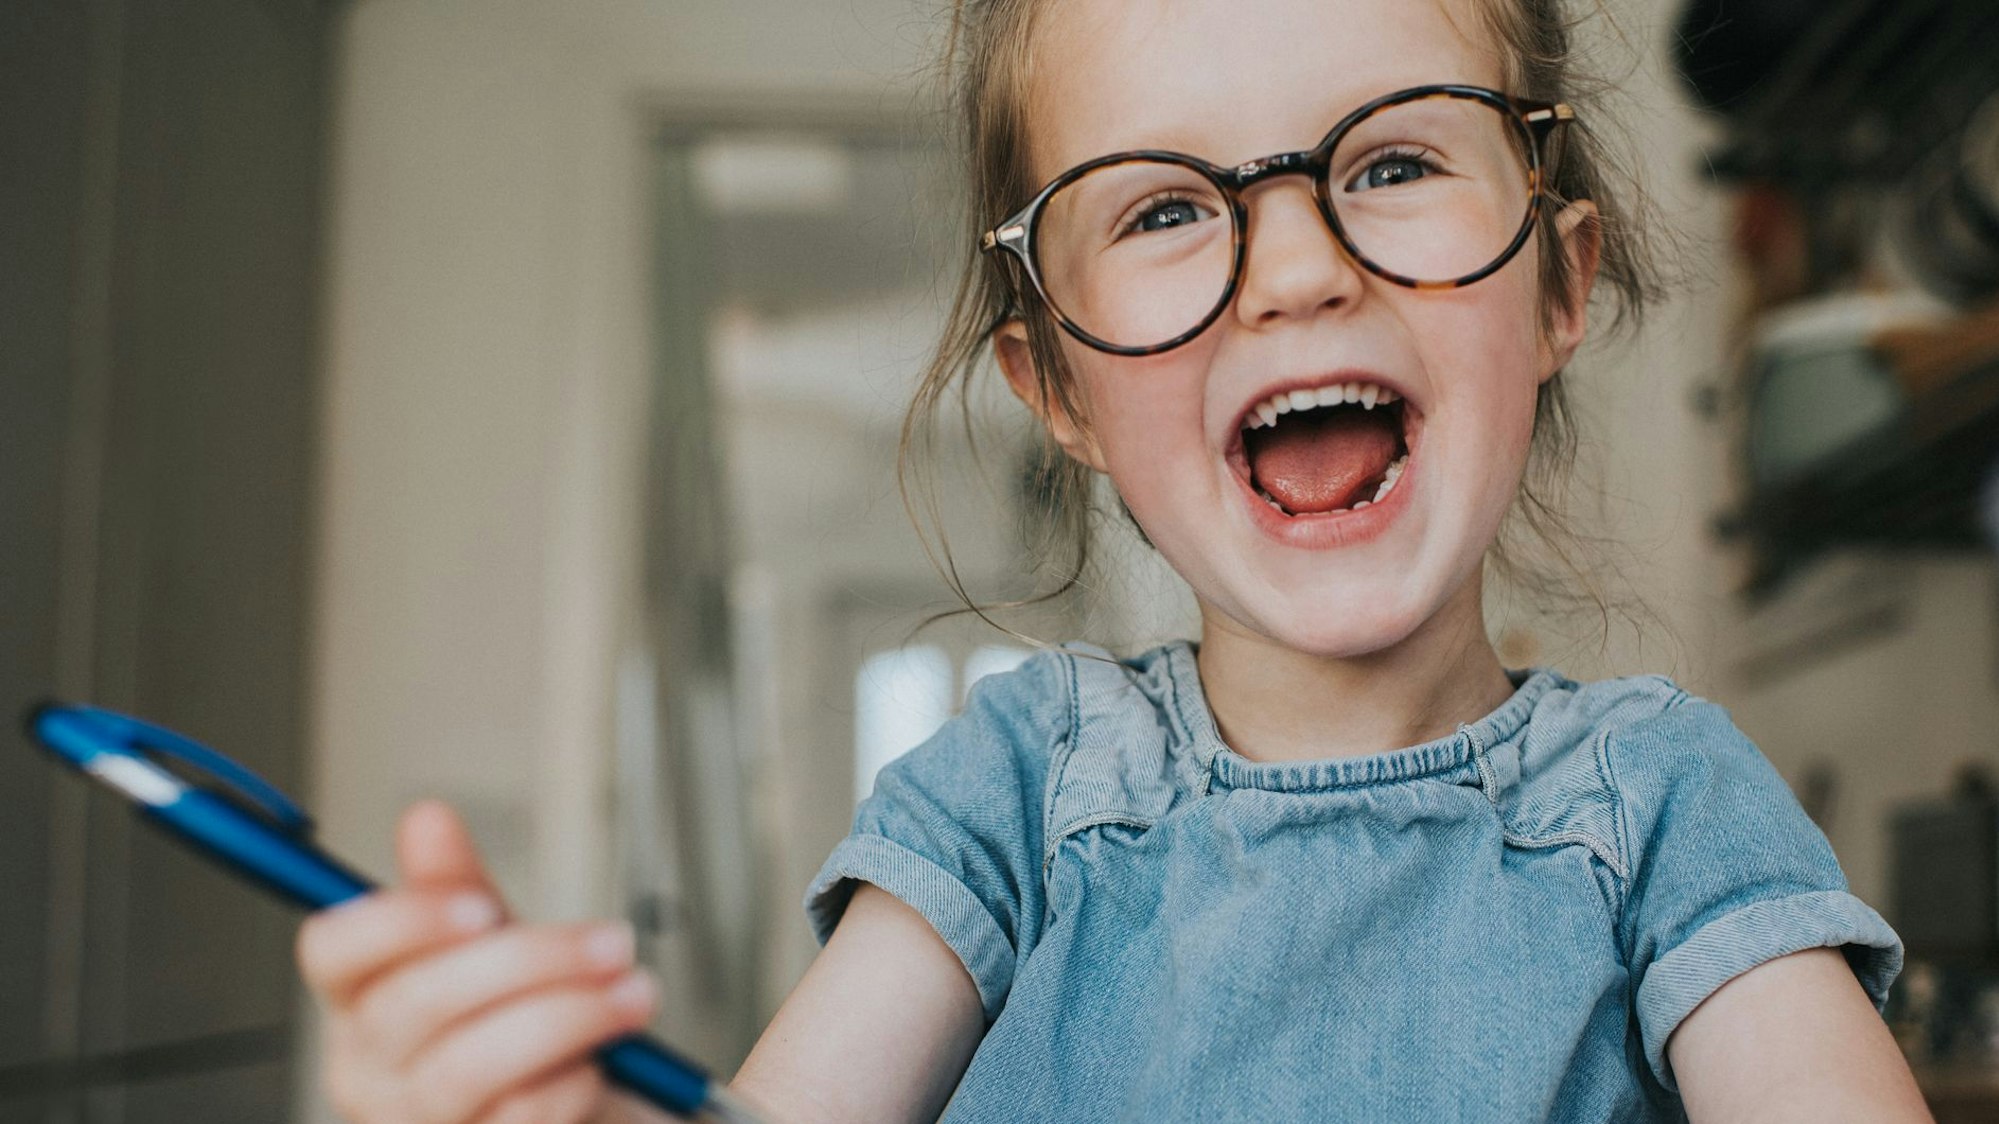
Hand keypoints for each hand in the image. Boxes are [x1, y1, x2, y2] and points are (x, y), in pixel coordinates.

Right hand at [298, 801, 657, 1122]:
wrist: (581, 1116)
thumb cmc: (523, 1030)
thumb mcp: (493, 951)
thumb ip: (459, 890)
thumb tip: (426, 818)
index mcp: (361, 999)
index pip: (332, 951)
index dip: (397, 922)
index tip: (483, 906)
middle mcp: (367, 1069)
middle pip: (411, 1005)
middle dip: (525, 961)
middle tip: (612, 942)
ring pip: (464, 1068)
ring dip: (567, 1018)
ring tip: (634, 992)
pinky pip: (517, 1116)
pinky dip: (572, 1080)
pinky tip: (605, 1061)